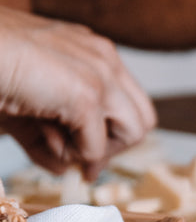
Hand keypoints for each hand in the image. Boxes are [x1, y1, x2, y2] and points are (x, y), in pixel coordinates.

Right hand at [0, 6, 155, 180]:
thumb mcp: (27, 106)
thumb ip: (51, 135)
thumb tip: (68, 170)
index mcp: (92, 52)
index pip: (129, 102)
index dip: (113, 134)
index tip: (87, 155)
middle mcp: (103, 58)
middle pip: (143, 118)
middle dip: (114, 146)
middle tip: (82, 159)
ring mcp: (99, 74)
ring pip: (134, 131)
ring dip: (98, 150)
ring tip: (58, 144)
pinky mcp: (86, 94)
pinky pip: (96, 145)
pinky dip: (74, 153)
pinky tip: (45, 139)